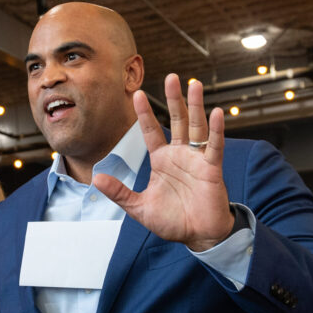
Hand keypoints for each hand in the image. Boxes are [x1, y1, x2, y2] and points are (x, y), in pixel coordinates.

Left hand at [94, 74, 233, 251]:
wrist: (198, 236)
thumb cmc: (172, 221)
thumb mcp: (139, 207)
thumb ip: (119, 192)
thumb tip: (96, 178)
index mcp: (162, 161)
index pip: (151, 131)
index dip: (144, 113)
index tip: (136, 94)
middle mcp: (180, 155)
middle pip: (177, 120)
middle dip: (174, 99)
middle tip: (172, 76)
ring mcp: (197, 159)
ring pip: (196, 127)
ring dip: (196, 106)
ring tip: (194, 84)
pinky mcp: (212, 168)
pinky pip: (214, 146)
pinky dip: (216, 130)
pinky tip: (216, 112)